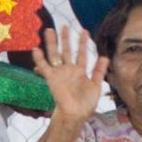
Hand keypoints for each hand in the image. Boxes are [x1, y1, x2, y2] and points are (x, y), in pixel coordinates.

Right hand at [36, 13, 106, 128]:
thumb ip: (99, 71)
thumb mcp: (96, 85)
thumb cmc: (86, 103)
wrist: (75, 115)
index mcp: (81, 71)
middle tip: (64, 26)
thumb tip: (104, 56)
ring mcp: (60, 73)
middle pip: (66, 51)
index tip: (83, 31)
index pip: (82, 54)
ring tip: (49, 30)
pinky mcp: (52, 79)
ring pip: (55, 55)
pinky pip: (45, 67)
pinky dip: (39, 59)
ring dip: (52, 43)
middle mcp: (69, 70)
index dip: (82, 43)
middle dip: (65, 39)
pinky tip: (36, 49)